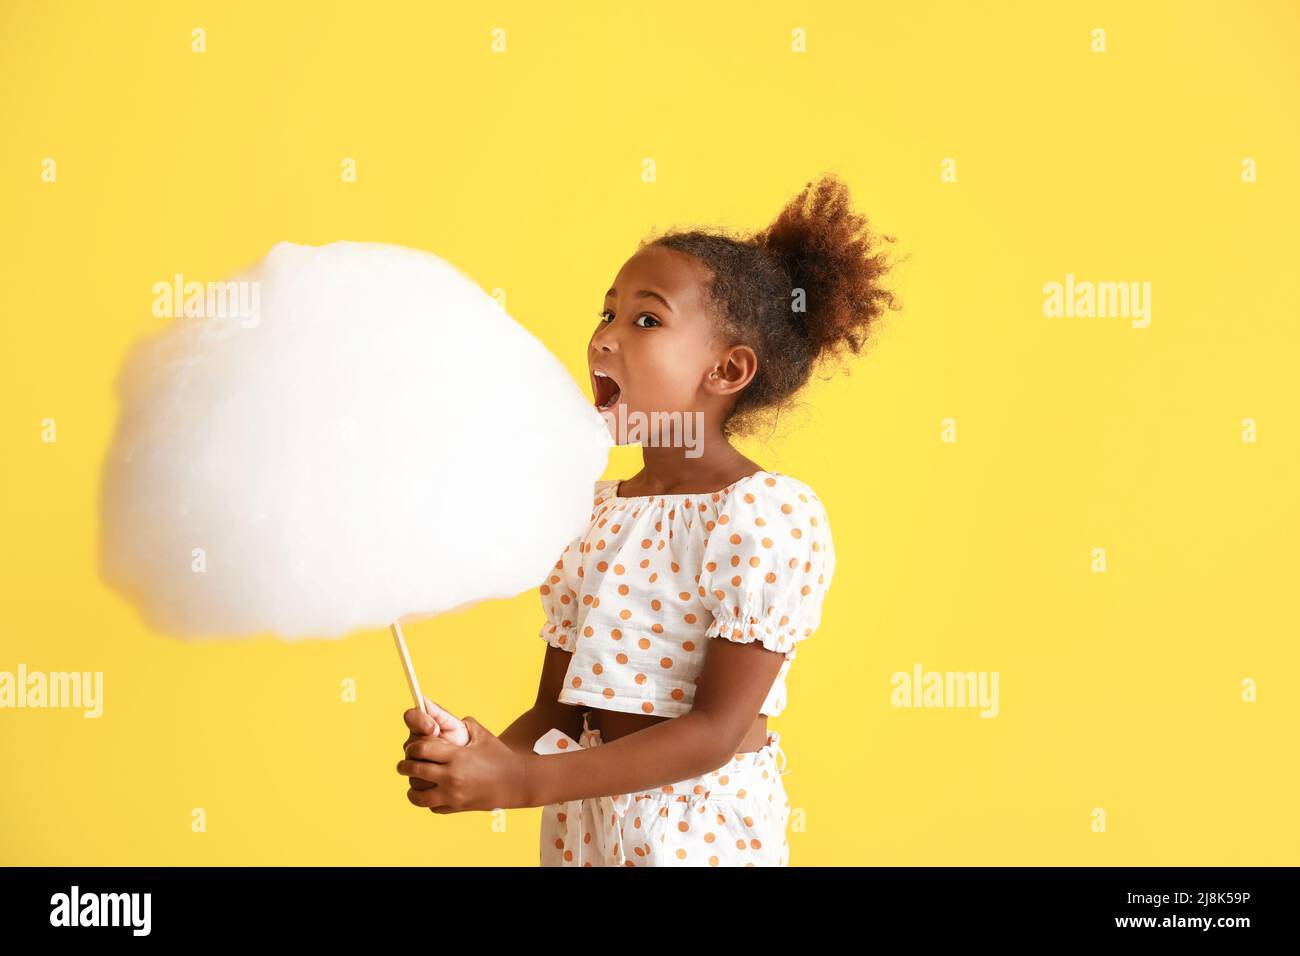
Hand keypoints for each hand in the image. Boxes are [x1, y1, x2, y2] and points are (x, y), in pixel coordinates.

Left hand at [397, 715, 531, 812]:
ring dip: (412, 786)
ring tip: (414, 780)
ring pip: (416, 795)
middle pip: (413, 770)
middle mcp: (452, 777)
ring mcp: (453, 796)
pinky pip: (431, 807)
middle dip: (405, 765)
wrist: (517, 782)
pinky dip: (427, 800)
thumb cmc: (498, 754)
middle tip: (405, 763)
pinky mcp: (456, 808)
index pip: (421, 749)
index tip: (413, 747)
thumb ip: (457, 722)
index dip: (413, 747)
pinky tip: (431, 790)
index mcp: (457, 756)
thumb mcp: (481, 734)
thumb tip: (434, 710)